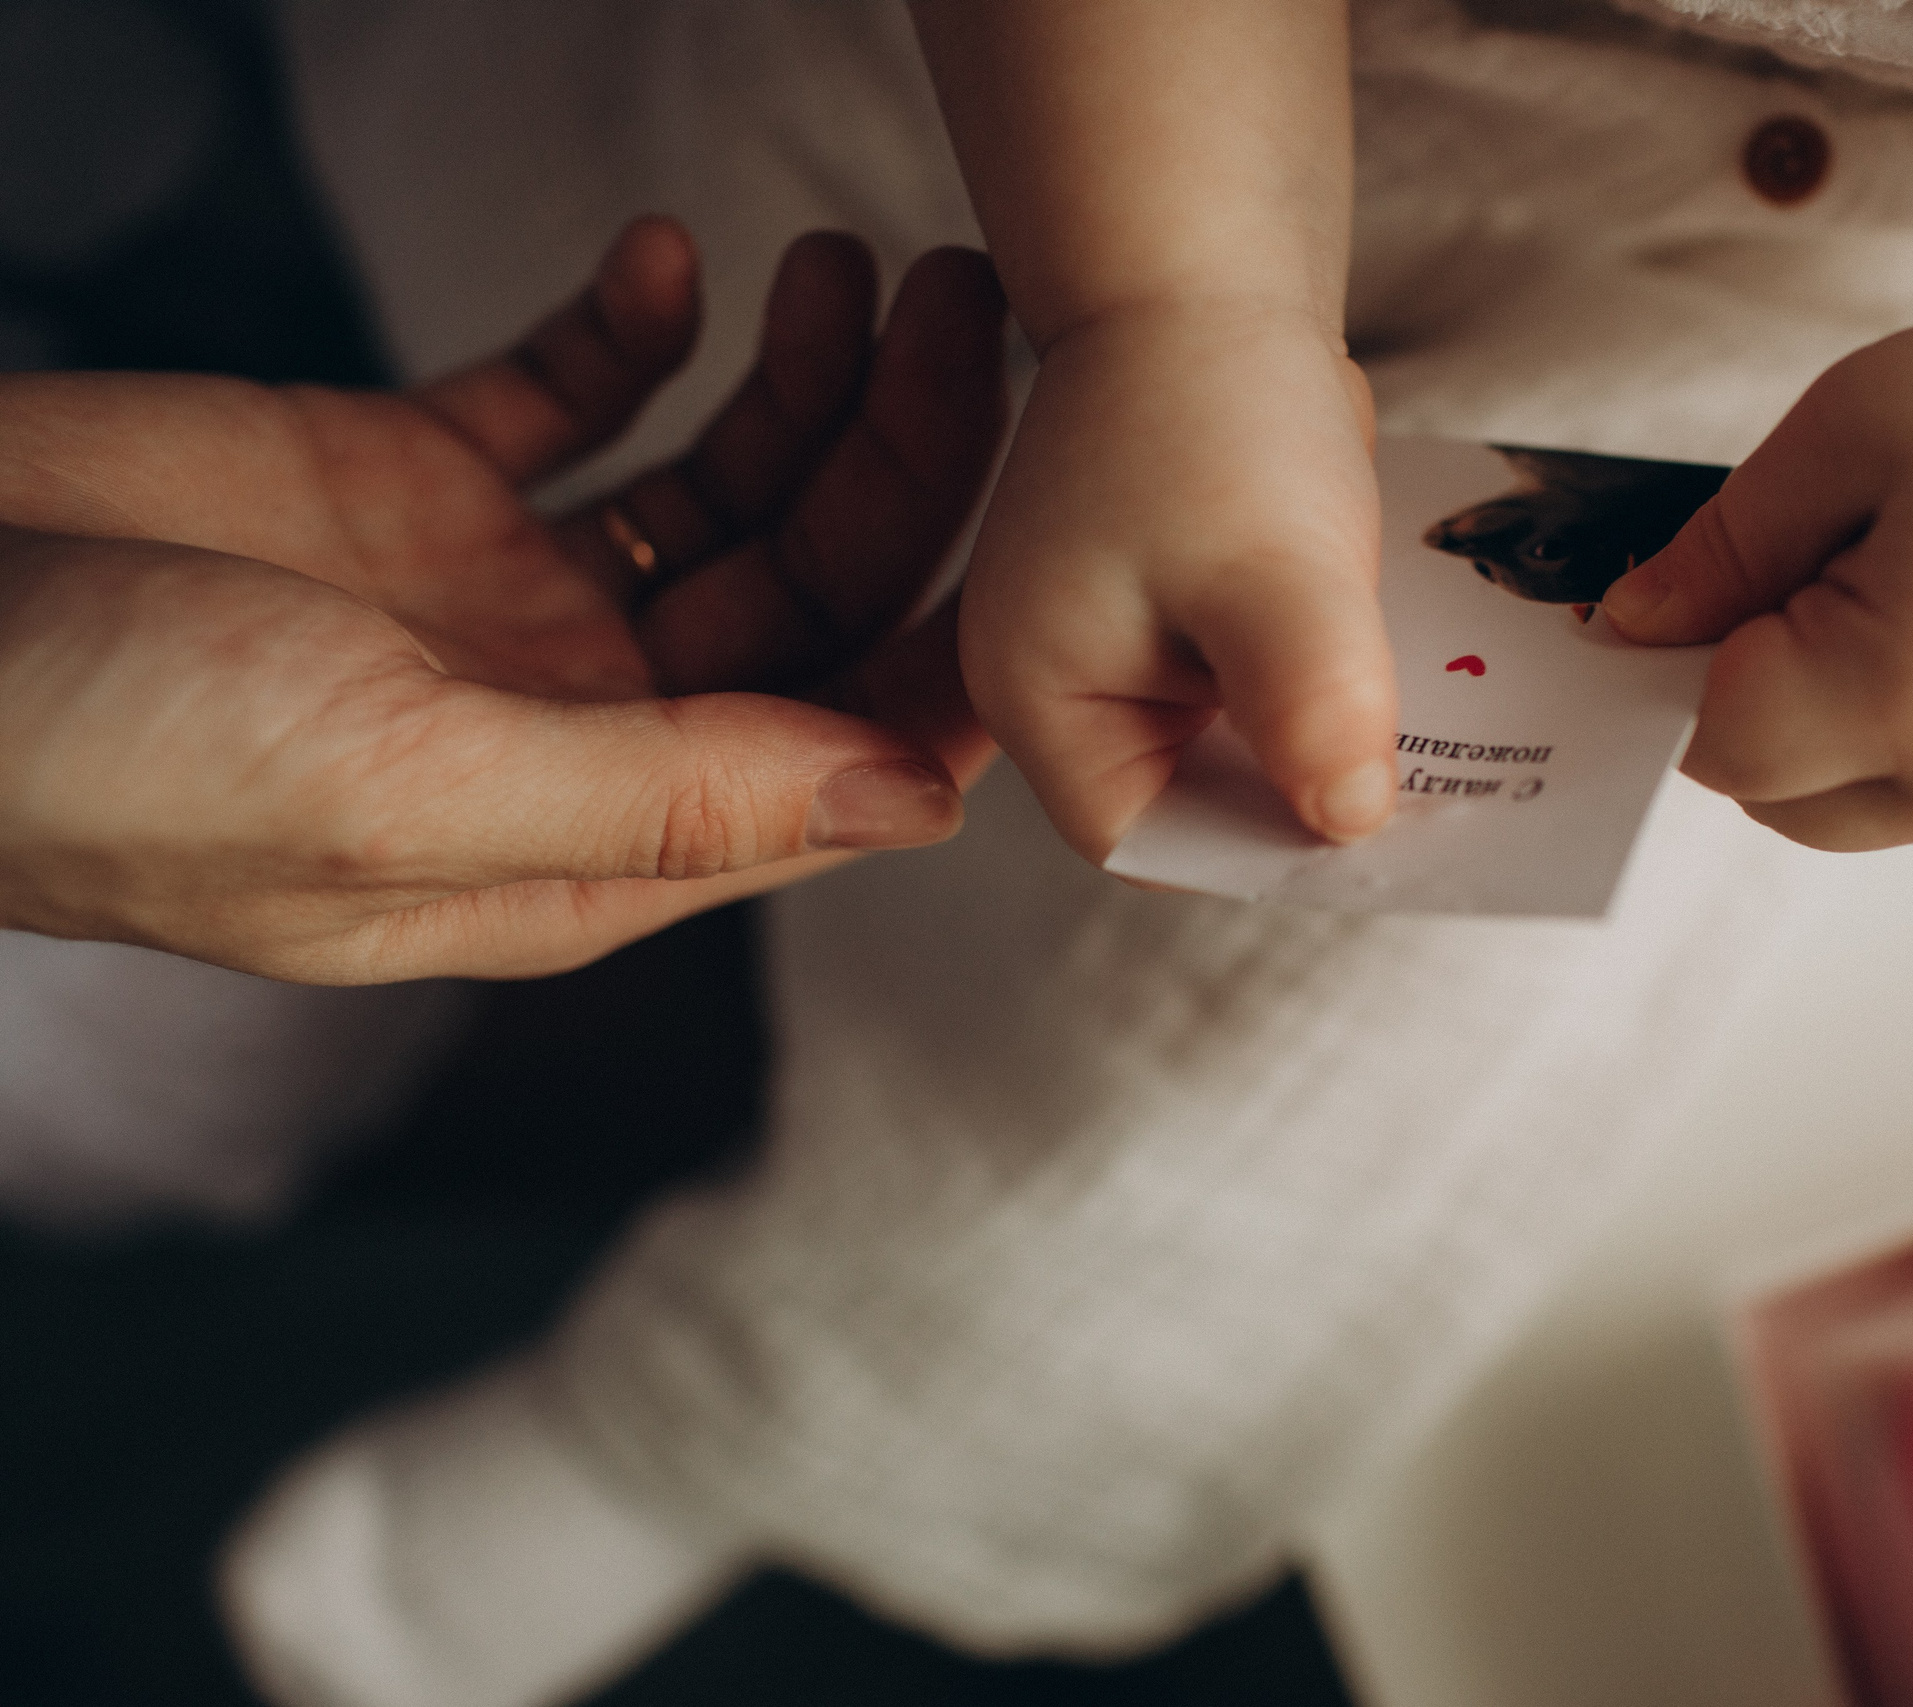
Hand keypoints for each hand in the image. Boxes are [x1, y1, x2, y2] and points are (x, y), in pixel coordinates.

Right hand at [0, 220, 1007, 979]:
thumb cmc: (95, 754)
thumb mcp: (399, 792)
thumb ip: (663, 800)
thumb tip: (906, 803)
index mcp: (590, 841)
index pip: (840, 755)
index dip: (956, 647)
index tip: (1047, 513)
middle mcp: (572, 723)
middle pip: (809, 600)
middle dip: (900, 461)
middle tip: (953, 302)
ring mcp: (499, 599)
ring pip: (722, 491)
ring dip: (800, 384)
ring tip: (846, 262)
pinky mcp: (412, 479)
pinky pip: (571, 398)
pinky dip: (631, 331)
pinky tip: (664, 263)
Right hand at [956, 303, 1394, 863]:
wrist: (1205, 262)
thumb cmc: (1212, 402)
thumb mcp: (1275, 576)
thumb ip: (1311, 711)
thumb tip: (1352, 827)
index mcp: (1038, 697)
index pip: (1154, 841)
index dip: (1264, 850)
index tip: (1377, 832)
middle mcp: (1060, 681)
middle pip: (1201, 799)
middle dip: (1308, 788)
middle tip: (1430, 778)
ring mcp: (1115, 638)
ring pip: (1242, 740)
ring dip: (1331, 728)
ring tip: (1425, 712)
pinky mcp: (1173, 600)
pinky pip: (1259, 678)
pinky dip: (1330, 671)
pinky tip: (1397, 650)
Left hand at [1602, 282, 1912, 849]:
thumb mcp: (1848, 431)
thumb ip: (1720, 550)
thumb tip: (1627, 631)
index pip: (1717, 739)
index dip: (1670, 665)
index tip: (1673, 586)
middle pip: (1762, 791)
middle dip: (1735, 695)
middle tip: (1791, 568)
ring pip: (1824, 808)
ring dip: (1800, 722)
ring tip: (1868, 589)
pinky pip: (1897, 792)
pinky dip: (1868, 728)